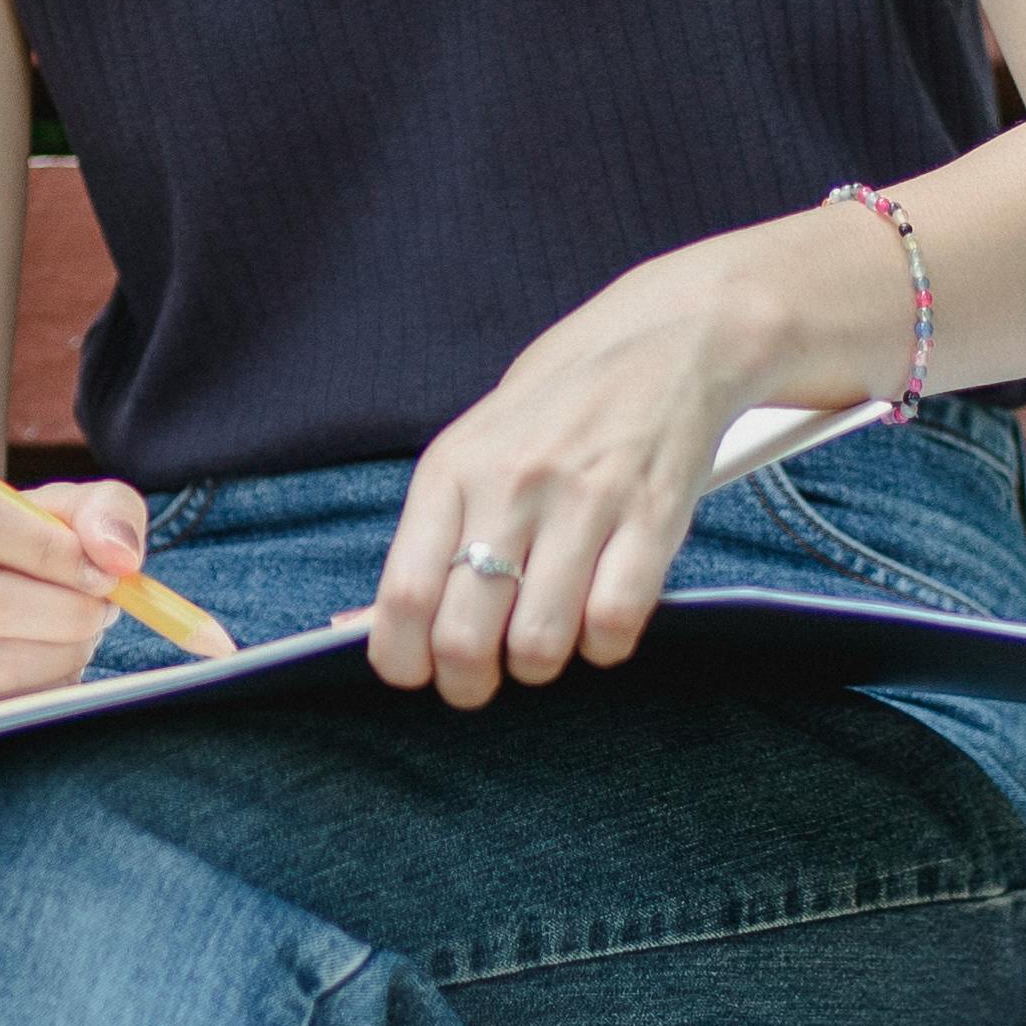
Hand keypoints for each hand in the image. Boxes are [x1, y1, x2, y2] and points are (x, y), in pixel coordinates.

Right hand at [0, 465, 154, 725]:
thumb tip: (120, 557)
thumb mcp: (49, 508)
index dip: (53, 548)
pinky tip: (51, 667)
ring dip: (63, 653)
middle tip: (102, 609)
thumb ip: (102, 511)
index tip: (100, 570)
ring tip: (81, 635)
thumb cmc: (2, 545)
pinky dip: (42, 692)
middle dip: (67, 610)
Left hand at [372, 256, 803, 710]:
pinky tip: (598, 624)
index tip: (417, 673)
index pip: (402, 594)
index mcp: (451, 470)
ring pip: (539, 643)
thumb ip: (424, 541)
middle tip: (479, 681)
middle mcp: (511, 485)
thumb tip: (358, 629)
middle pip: (464, 634)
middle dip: (467, 684)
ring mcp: (585, 500)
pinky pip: (614, 624)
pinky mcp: (653, 515)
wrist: (666, 341)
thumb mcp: (471, 452)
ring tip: (541, 644)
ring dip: (537, 666)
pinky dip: (603, 648)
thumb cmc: (553, 410)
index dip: (402, 660)